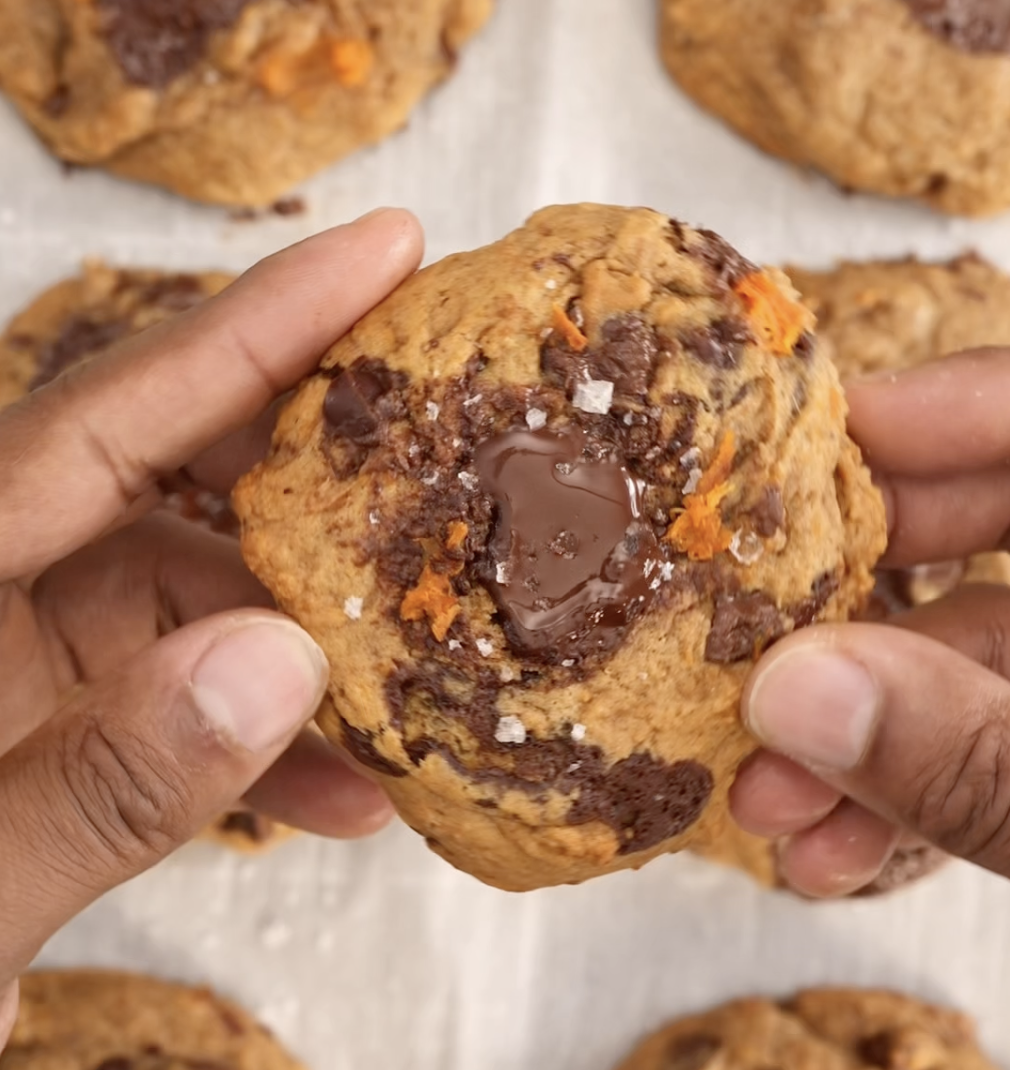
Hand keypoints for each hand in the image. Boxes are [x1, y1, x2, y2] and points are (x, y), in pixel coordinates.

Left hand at [0, 208, 422, 1042]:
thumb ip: (100, 781)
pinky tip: (349, 790)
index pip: (111, 416)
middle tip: (439, 446)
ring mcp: (28, 655)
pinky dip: (271, 741)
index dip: (259, 324)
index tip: (387, 248)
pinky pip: (188, 697)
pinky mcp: (65, 719)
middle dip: (315, 470)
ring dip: (313, 645)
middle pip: (175, 477)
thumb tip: (276, 666)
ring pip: (202, 598)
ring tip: (419, 665)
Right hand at [731, 348, 1009, 896]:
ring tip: (763, 797)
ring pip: (970, 659)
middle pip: (976, 528)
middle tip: (740, 637)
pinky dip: (915, 790)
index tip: (790, 445)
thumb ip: (975, 756)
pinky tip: (835, 850)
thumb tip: (796, 694)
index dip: (915, 411)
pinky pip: (992, 738)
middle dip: (841, 611)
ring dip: (858, 735)